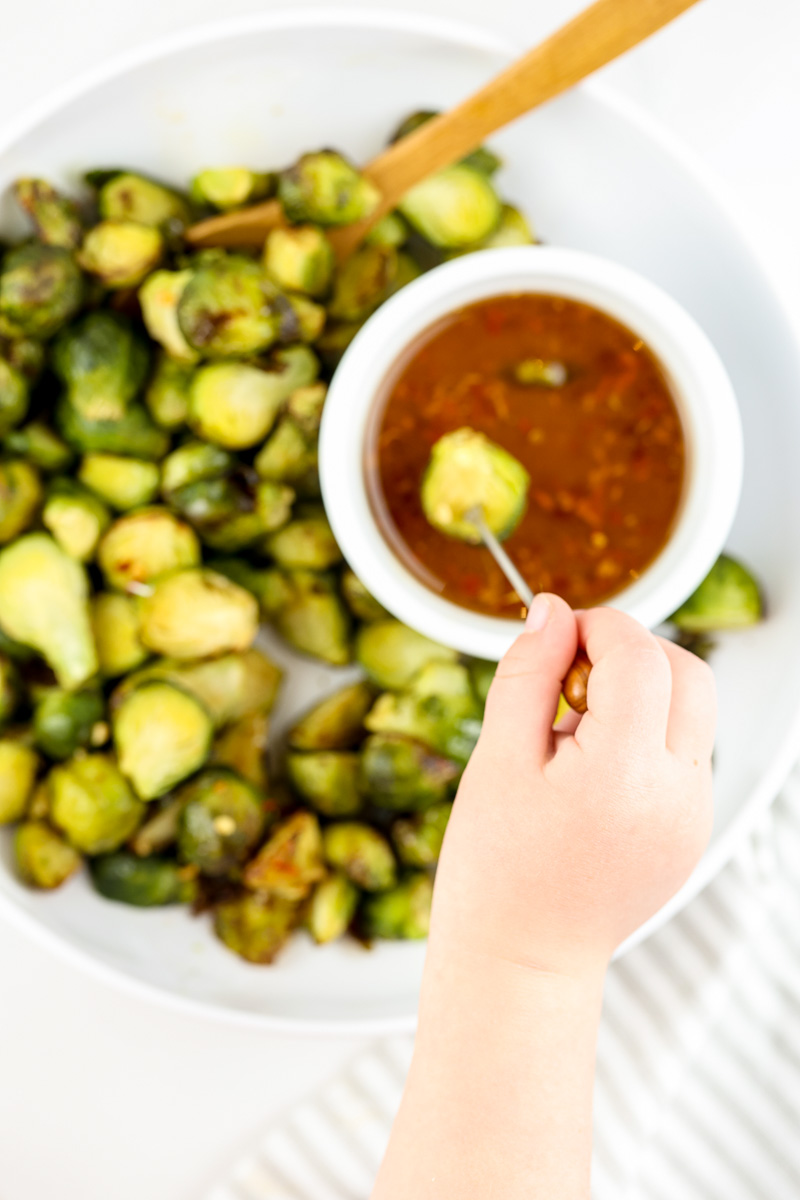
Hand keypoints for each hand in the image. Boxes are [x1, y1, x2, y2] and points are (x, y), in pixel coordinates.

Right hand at [430, 593, 715, 977]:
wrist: (521, 961)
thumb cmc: (497, 871)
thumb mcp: (497, 759)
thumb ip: (528, 674)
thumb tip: (551, 611)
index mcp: (623, 774)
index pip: (639, 656)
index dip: (598, 626)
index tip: (556, 634)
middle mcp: (676, 795)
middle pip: (687, 673)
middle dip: (633, 651)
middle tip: (570, 677)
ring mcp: (694, 817)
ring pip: (694, 710)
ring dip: (644, 692)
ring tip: (576, 732)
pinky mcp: (694, 831)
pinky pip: (687, 753)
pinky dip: (649, 735)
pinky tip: (593, 768)